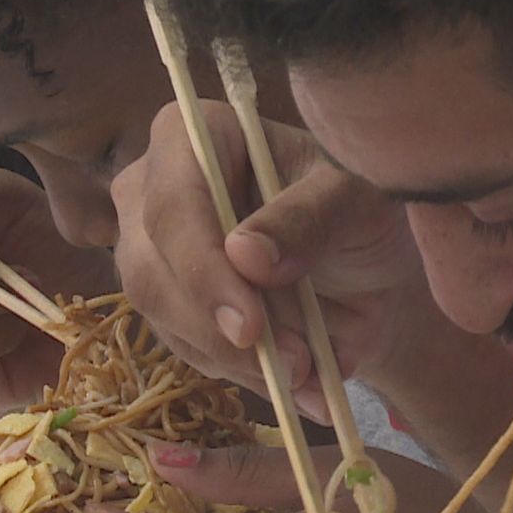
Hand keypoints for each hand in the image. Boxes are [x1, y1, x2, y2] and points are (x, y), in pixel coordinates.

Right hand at [112, 100, 422, 421]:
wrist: (365, 265)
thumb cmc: (360, 207)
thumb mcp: (357, 201)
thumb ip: (310, 218)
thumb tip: (246, 255)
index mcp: (196, 136)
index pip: (171, 204)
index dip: (202, 270)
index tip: (248, 326)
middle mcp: (151, 186)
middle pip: (151, 268)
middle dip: (219, 328)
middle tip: (294, 365)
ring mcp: (147, 246)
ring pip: (163, 316)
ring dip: (236, 358)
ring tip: (308, 370)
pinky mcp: (163, 300)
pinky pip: (184, 348)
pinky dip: (241, 372)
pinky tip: (294, 376)